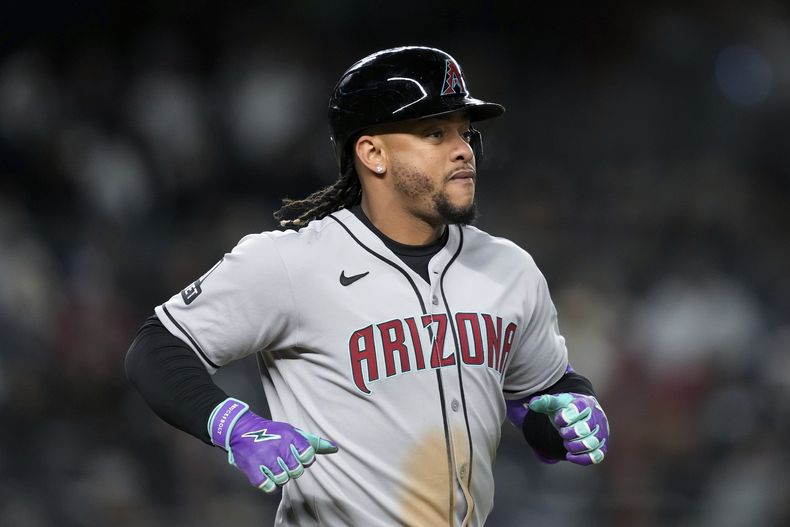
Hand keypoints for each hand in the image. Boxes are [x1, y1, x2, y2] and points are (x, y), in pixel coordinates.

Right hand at [209, 398, 337, 492]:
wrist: (241, 430)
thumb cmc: (271, 433)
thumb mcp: (292, 432)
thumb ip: (313, 442)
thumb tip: (334, 448)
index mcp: (290, 436)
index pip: (309, 456)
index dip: (304, 459)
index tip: (295, 455)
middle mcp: (279, 446)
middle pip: (297, 471)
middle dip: (291, 468)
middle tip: (282, 460)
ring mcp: (265, 458)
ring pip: (283, 479)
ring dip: (279, 476)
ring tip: (273, 466)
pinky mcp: (253, 469)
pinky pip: (269, 487)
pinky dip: (269, 484)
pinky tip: (266, 474)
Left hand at [528, 392, 608, 464]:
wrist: (583, 415)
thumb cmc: (568, 408)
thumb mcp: (557, 402)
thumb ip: (545, 402)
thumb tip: (533, 404)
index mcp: (585, 403)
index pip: (579, 408)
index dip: (566, 416)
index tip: (558, 419)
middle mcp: (596, 418)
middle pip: (586, 428)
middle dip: (570, 433)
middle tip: (562, 432)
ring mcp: (600, 433)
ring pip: (592, 443)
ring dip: (575, 446)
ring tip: (566, 443)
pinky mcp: (601, 447)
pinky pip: (596, 456)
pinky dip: (582, 459)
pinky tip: (569, 456)